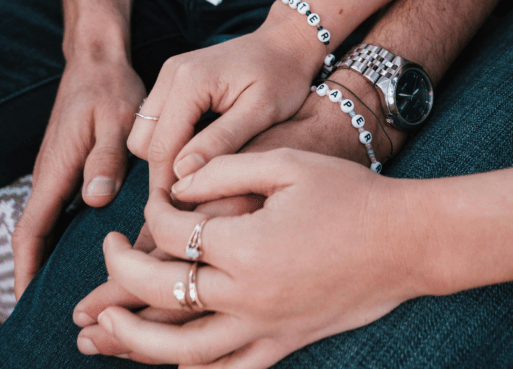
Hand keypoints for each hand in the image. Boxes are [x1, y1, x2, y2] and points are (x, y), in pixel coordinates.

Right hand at [12, 54, 145, 298]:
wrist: (97, 59)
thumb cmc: (109, 88)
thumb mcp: (116, 120)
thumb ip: (106, 158)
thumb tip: (95, 198)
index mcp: (56, 170)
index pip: (31, 230)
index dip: (27, 269)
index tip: (26, 302)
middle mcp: (51, 177)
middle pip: (37, 237)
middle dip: (40, 274)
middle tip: (60, 311)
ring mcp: (59, 173)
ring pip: (51, 225)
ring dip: (55, 257)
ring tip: (79, 291)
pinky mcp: (72, 168)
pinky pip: (63, 210)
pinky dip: (68, 235)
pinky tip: (93, 250)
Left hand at [80, 150, 427, 366]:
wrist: (408, 240)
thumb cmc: (351, 194)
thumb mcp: (287, 164)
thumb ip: (224, 169)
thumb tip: (177, 185)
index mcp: (245, 245)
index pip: (172, 232)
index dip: (153, 210)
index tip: (156, 196)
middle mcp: (248, 294)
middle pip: (160, 292)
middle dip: (121, 272)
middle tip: (108, 250)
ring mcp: (266, 327)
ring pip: (182, 351)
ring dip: (134, 340)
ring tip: (104, 324)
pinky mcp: (285, 343)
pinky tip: (172, 363)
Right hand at [126, 2, 327, 194]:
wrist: (287, 43)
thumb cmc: (283, 76)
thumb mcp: (260, 112)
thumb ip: (221, 141)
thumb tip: (182, 173)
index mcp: (189, 81)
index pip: (162, 147)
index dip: (168, 186)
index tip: (182, 217)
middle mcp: (170, 74)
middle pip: (143, 142)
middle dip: (162, 172)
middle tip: (193, 198)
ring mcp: (169, 74)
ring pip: (145, 132)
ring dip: (164, 156)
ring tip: (198, 176)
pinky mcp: (174, 79)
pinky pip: (156, 120)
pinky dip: (170, 140)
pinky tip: (198, 154)